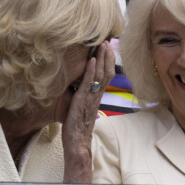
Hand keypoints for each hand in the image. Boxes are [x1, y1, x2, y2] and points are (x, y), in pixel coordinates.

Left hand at [62, 41, 114, 183]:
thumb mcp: (80, 110)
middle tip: (107, 41)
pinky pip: (88, 83)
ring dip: (102, 59)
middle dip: (108, 56)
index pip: (106, 76)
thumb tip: (77, 91)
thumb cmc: (76, 130)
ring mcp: (90, 98)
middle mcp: (96, 96)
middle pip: (107, 72)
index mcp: (96, 97)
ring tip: (103, 44)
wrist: (77, 144)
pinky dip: (91, 71)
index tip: (107, 49)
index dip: (107, 62)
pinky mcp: (82, 101)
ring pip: (101, 75)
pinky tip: (92, 60)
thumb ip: (81, 99)